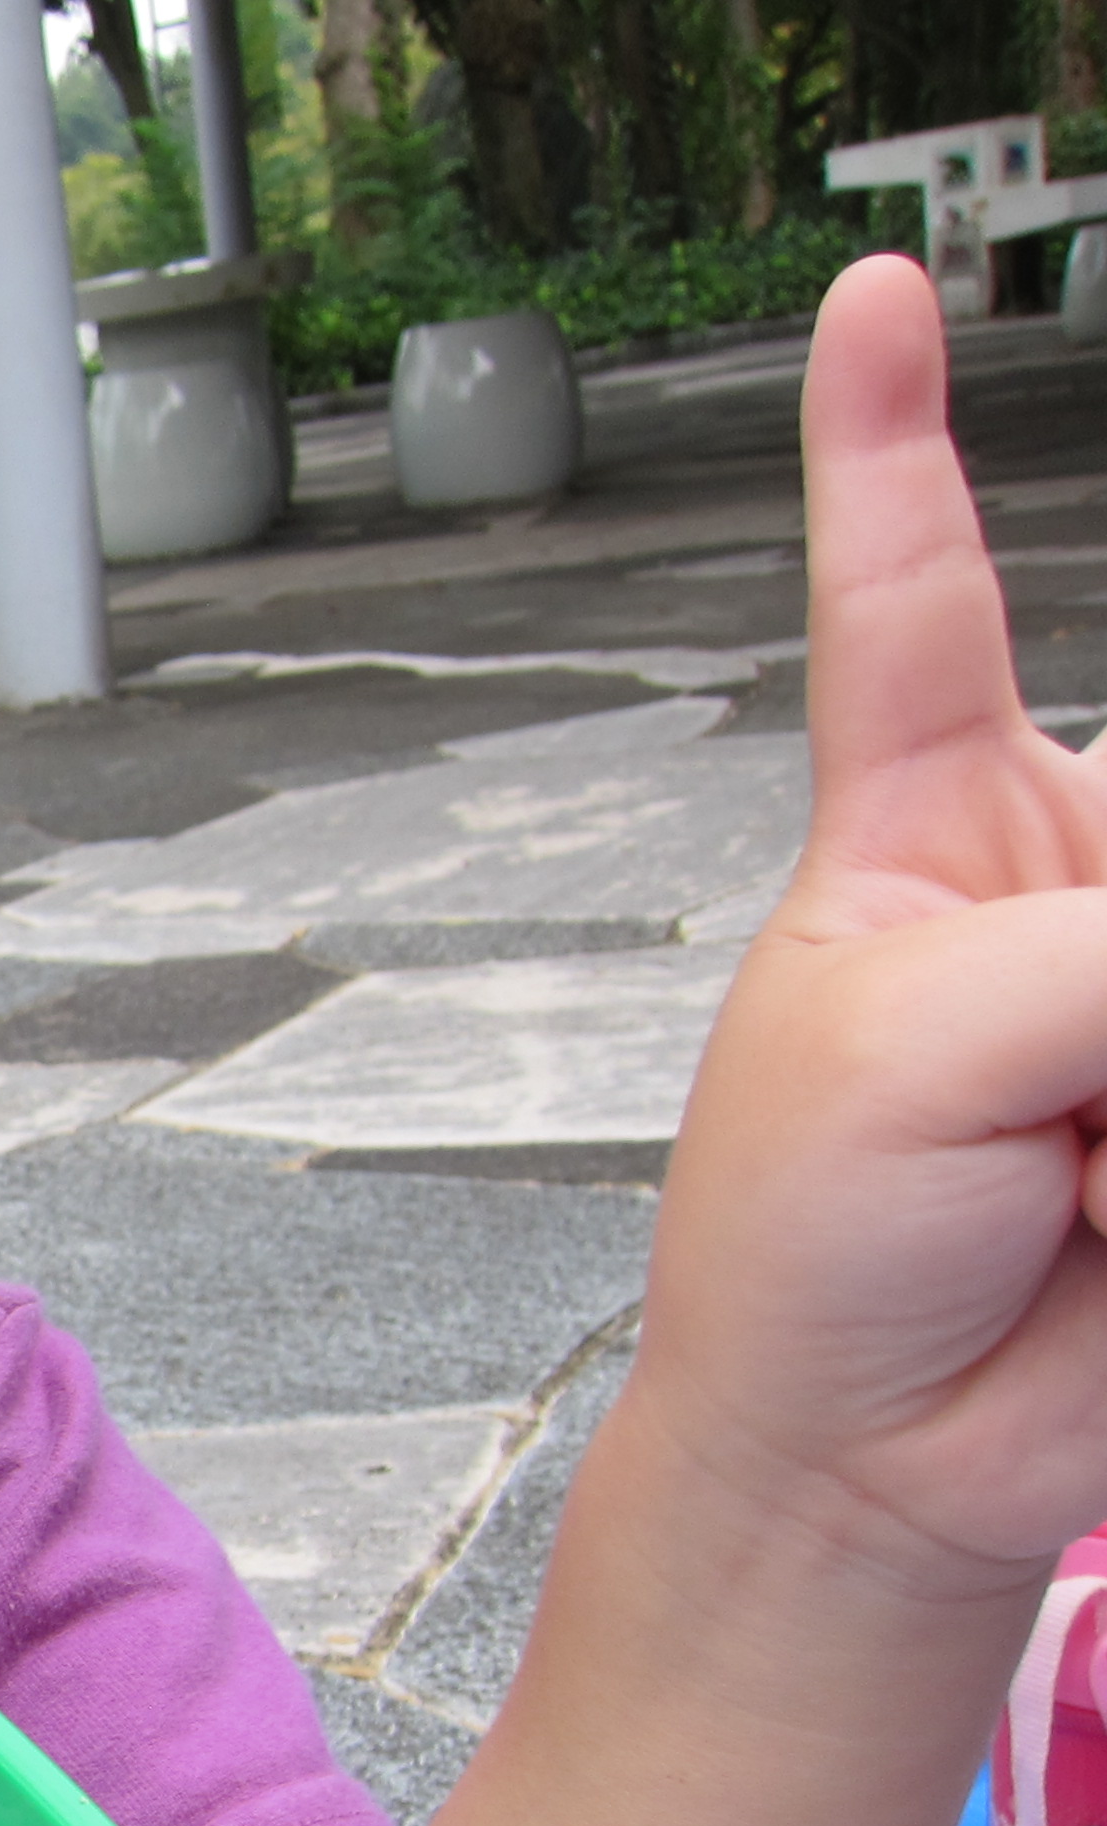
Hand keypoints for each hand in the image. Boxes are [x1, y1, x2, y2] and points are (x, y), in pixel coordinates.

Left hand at [647, 254, 1106, 1586]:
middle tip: (1063, 1096)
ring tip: (1084, 1175)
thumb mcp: (906, 1053)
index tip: (868, 304)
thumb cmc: (810, 1252)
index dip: (888, 448)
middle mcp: (1075, 877)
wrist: (868, 1459)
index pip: (909, 599)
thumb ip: (1103, 956)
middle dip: (1099, 955)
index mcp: (924, 831)